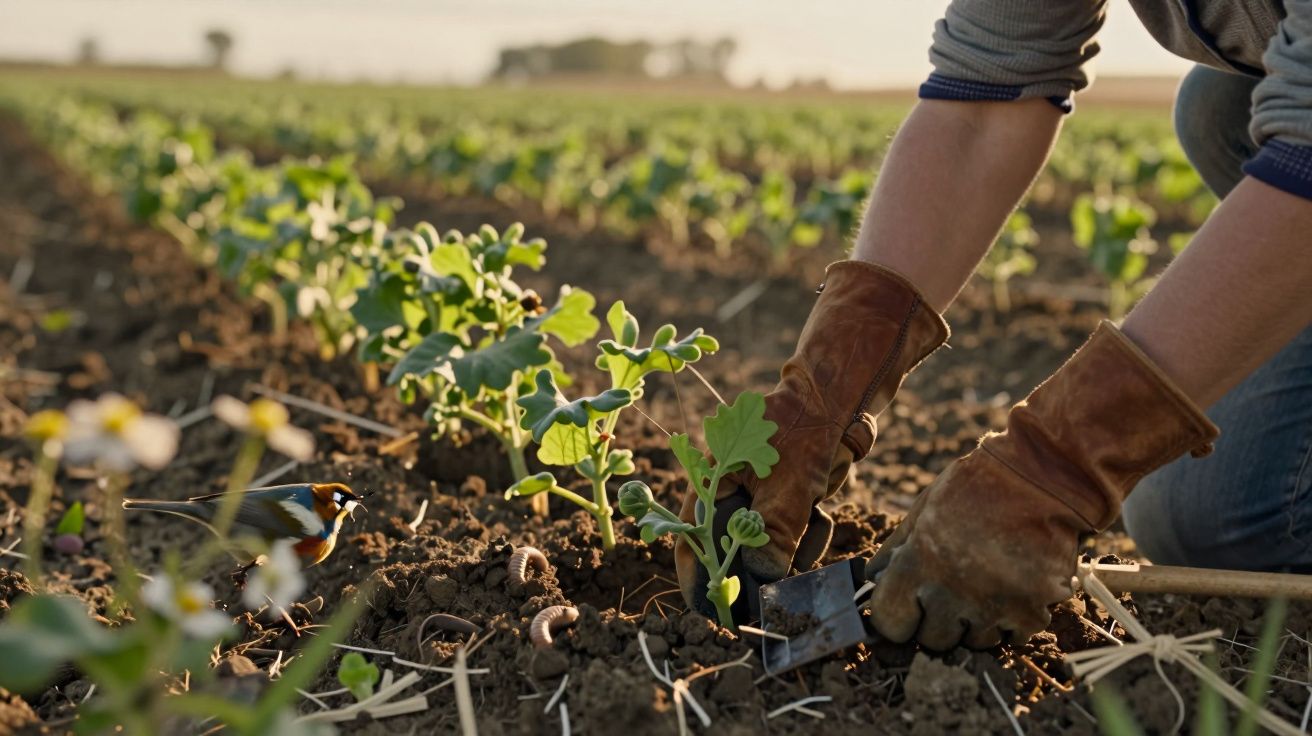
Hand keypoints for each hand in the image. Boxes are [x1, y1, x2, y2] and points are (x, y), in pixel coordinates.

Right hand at [674, 261, 948, 611]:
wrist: (841, 390)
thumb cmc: (806, 433)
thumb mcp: (788, 493)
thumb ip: (771, 541)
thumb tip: (761, 581)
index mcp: (713, 478)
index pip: (693, 539)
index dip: (701, 578)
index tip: (714, 612)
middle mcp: (728, 482)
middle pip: (731, 544)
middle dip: (759, 565)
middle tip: (778, 586)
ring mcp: (756, 483)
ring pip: (766, 538)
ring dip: (791, 546)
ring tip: (813, 526)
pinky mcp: (783, 485)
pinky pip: (789, 524)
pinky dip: (805, 530)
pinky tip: (821, 517)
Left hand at [865, 448, 1081, 649]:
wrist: (1042, 478)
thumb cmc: (975, 488)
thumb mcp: (922, 511)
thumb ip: (894, 551)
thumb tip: (873, 582)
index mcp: (919, 564)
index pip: (890, 623)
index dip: (895, 616)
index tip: (906, 607)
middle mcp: (952, 592)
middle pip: (933, 640)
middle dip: (938, 620)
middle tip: (952, 589)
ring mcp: (994, 607)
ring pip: (974, 643)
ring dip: (976, 621)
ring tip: (987, 583)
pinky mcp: (1031, 612)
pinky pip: (1012, 638)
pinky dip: (1012, 620)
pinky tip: (1014, 588)